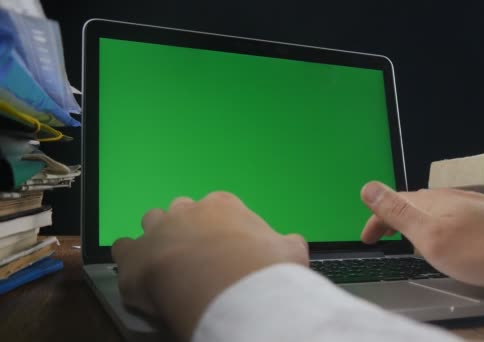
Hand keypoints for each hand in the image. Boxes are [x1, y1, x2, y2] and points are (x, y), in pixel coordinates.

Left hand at [111, 192, 308, 340]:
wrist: (231, 291)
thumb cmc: (263, 269)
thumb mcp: (290, 252)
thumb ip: (285, 243)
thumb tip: (290, 245)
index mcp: (224, 205)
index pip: (219, 206)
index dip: (221, 227)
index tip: (226, 247)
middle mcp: (188, 210)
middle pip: (182, 211)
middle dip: (187, 227)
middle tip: (199, 256)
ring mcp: (158, 230)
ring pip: (151, 221)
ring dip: (158, 237)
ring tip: (169, 262)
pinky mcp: (135, 257)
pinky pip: (124, 248)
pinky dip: (130, 259)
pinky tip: (141, 275)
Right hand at [360, 181, 483, 292]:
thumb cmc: (481, 248)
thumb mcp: (431, 236)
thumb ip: (398, 212)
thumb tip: (366, 186)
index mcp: (429, 201)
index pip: (392, 202)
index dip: (375, 219)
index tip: (366, 239)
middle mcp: (448, 195)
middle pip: (412, 203)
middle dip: (393, 218)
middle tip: (383, 238)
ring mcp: (470, 202)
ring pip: (433, 209)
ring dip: (415, 222)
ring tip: (411, 241)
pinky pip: (451, 215)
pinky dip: (438, 225)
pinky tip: (449, 240)